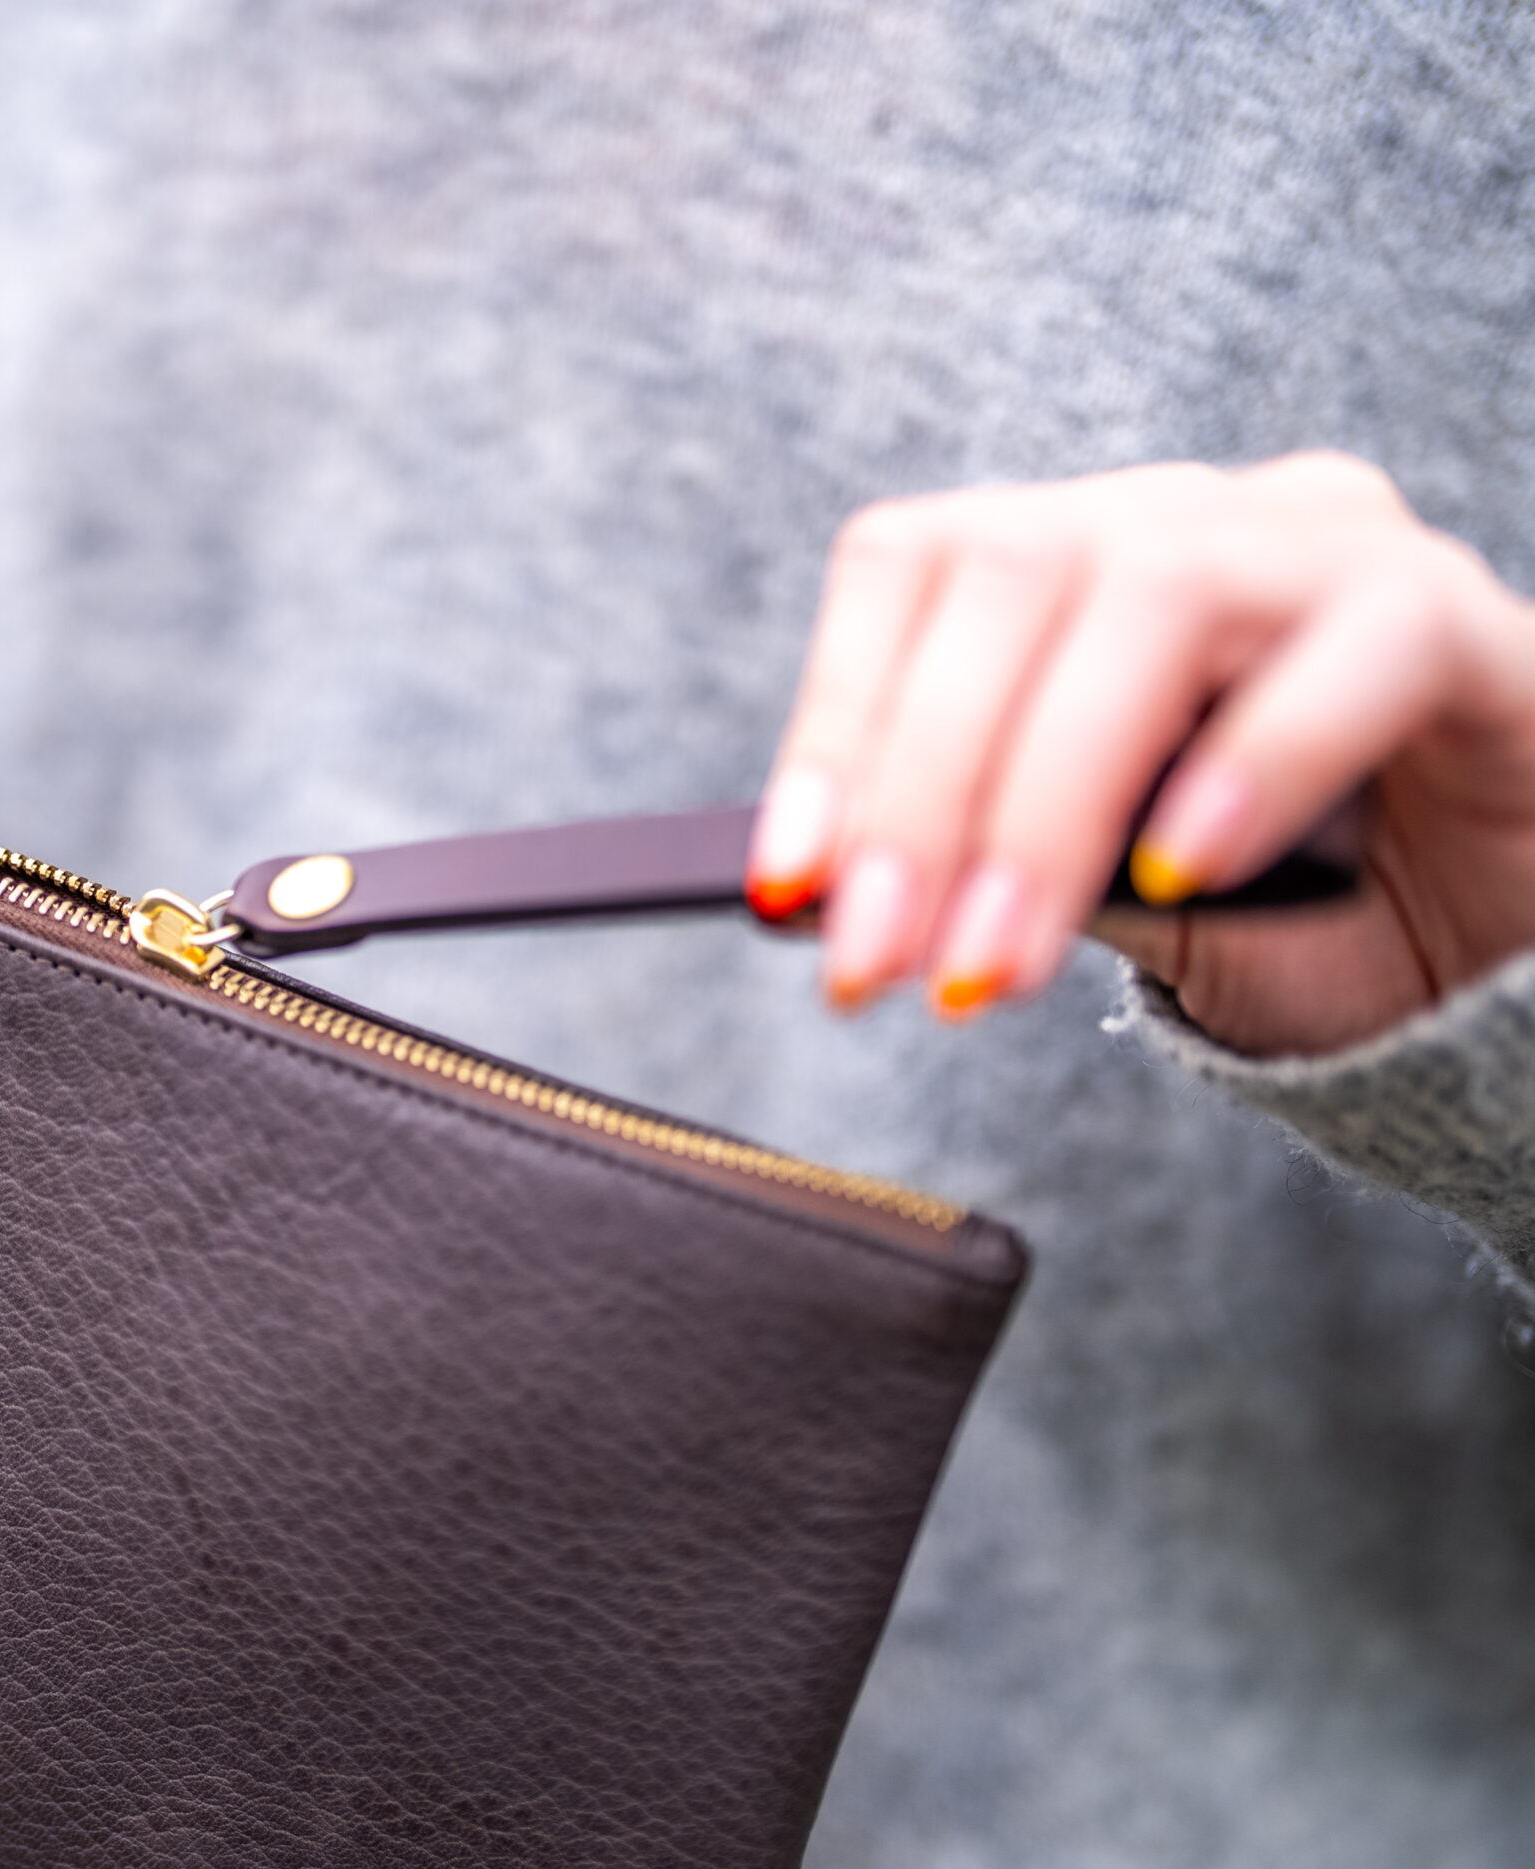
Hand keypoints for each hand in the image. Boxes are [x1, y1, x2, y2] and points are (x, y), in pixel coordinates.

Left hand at [748, 453, 1534, 1057]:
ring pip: (1154, 597)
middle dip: (921, 791)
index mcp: (1077, 560)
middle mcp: (1190, 521)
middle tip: (885, 965)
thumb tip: (827, 895)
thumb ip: (991, 871)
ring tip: (999, 958)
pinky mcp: (1458, 619)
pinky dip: (1250, 761)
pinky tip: (1183, 874)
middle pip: (1009, 578)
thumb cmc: (1297, 916)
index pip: (914, 565)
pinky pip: (1354, 646)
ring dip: (1049, 796)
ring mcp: (1328, 550)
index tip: (787, 885)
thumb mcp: (1107, 904)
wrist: (1503, 955)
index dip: (833, 718)